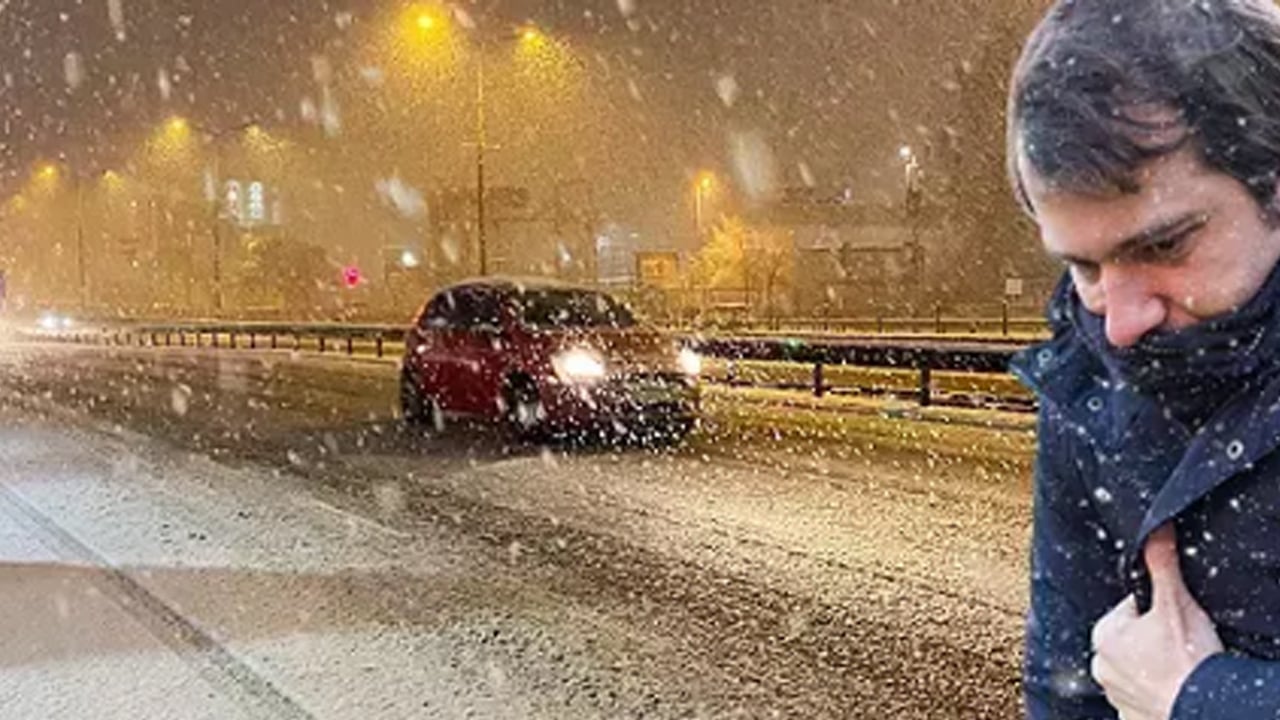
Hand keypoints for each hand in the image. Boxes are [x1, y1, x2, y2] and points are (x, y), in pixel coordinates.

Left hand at [1090, 524, 1223, 719]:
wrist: (1201, 707)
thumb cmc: (1188, 658)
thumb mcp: (1175, 602)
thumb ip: (1160, 564)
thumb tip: (1155, 529)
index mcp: (1103, 634)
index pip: (1130, 609)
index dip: (1155, 611)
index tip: (1172, 620)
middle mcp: (1100, 666)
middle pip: (1131, 640)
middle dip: (1152, 639)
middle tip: (1178, 645)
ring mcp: (1113, 693)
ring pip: (1134, 669)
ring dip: (1152, 666)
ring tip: (1177, 667)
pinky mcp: (1129, 715)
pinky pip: (1138, 697)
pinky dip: (1152, 692)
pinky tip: (1169, 687)